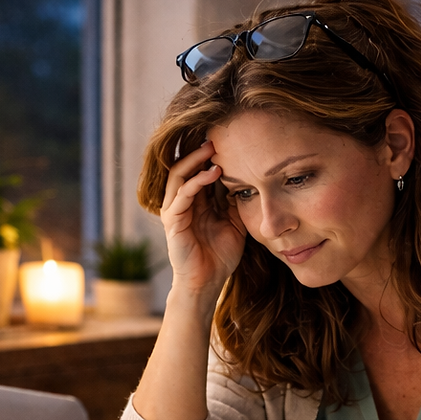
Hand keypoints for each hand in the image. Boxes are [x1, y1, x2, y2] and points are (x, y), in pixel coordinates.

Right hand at [160, 140, 246, 300]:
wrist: (207, 283)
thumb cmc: (220, 256)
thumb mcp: (235, 224)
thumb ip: (235, 203)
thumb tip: (247, 180)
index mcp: (196, 202)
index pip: (198, 170)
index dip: (210, 157)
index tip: (230, 142)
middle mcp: (182, 202)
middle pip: (185, 166)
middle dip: (199, 151)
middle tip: (218, 137)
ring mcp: (175, 210)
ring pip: (179, 174)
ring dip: (195, 160)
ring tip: (212, 149)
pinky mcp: (172, 220)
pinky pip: (181, 194)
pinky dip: (196, 181)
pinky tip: (213, 173)